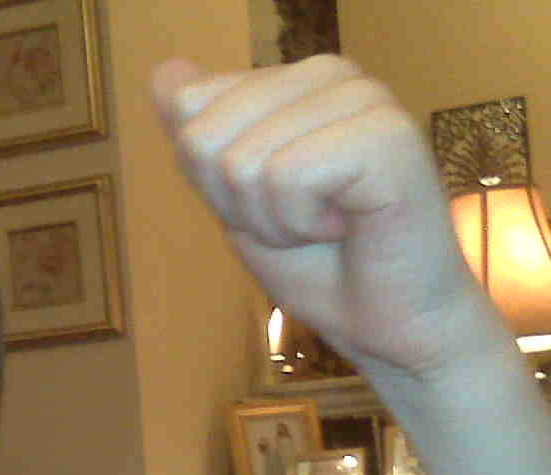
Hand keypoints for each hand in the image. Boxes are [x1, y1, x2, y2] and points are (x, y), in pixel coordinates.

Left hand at [152, 55, 487, 383]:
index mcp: (293, 80)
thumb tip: (165, 73)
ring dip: (273, 221)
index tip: (268, 206)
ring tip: (326, 226)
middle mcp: (329, 73)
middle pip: (204, 136)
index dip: (211, 181)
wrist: (385, 325)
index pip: (188, 105)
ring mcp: (362, 97)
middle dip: (238, 204)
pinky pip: (287, 177)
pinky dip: (302, 224)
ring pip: (243, 161)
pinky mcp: (385, 133)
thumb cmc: (319, 266)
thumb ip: (201, 138)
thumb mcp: (236, 199)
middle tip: (298, 224)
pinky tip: (347, 226)